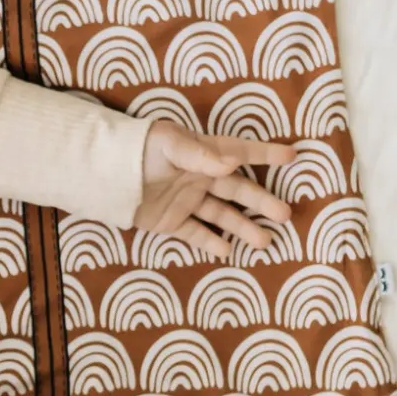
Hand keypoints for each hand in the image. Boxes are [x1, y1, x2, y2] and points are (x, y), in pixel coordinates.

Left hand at [133, 120, 296, 259]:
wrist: (102, 173)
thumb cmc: (137, 150)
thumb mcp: (167, 145)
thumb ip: (199, 155)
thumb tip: (231, 164)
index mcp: (201, 155)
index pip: (239, 153)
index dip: (265, 154)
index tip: (293, 156)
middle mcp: (198, 178)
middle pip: (237, 190)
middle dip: (261, 202)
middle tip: (284, 214)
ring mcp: (185, 200)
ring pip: (221, 215)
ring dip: (242, 227)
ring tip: (264, 241)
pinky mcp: (170, 221)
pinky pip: (195, 233)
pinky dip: (210, 242)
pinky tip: (227, 250)